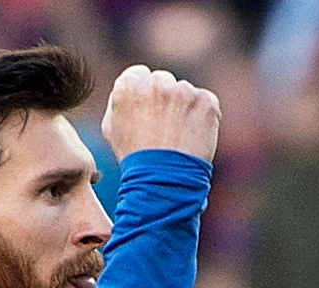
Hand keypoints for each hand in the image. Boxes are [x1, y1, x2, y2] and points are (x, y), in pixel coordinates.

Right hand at [103, 63, 220, 162]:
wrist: (163, 181)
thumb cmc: (134, 159)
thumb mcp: (112, 129)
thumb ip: (119, 101)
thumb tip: (130, 88)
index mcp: (128, 86)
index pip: (139, 75)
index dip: (144, 95)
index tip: (149, 111)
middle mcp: (156, 83)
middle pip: (163, 80)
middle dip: (164, 99)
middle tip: (165, 127)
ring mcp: (183, 91)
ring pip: (185, 92)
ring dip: (184, 108)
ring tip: (178, 136)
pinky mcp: (206, 101)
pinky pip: (205, 102)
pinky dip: (203, 116)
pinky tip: (193, 136)